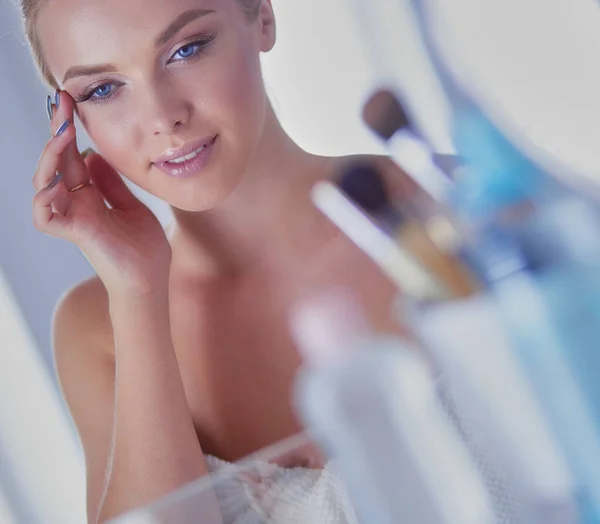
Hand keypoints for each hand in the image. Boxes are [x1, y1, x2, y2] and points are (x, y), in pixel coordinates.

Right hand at [33, 90, 171, 298]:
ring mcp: (74, 218)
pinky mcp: (75, 234)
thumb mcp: (132, 206)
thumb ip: (112, 183)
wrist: (152, 279)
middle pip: (57, 163)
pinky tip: (56, 181)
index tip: (70, 101)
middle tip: (62, 102)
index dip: (69, 131)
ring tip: (62, 134)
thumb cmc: (144, 248)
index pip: (73, 157)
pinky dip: (44, 198)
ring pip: (44, 183)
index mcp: (91, 195)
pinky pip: (44, 216)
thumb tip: (94, 154)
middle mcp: (78, 204)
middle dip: (57, 131)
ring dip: (50, 157)